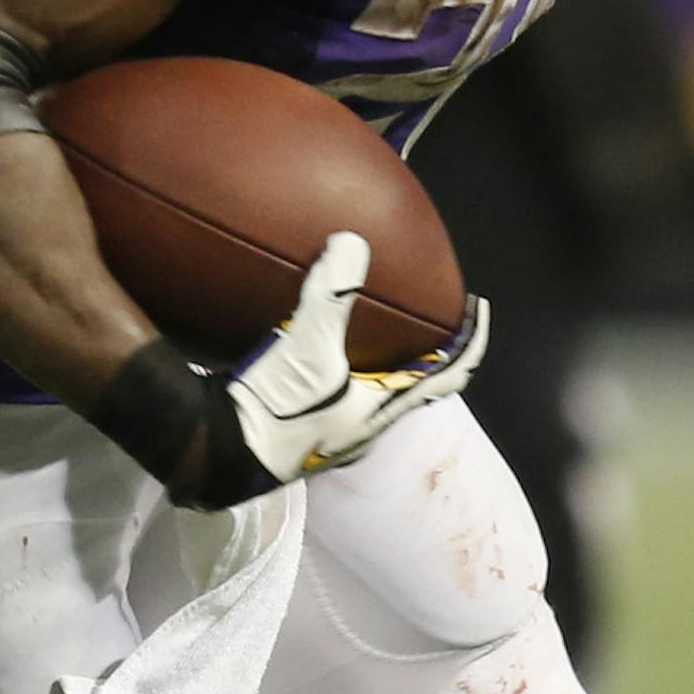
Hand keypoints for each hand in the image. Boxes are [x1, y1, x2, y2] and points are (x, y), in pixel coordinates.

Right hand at [94, 232, 490, 510]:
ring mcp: (334, 429)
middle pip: (416, 385)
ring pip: (378, 389)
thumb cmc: (272, 410)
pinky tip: (320, 336)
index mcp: (382, 411)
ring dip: (388, 357)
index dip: (471, 341)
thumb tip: (352, 241)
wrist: (213, 452)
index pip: (449, 375)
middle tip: (432, 312)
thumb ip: (330, 296)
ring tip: (382, 319)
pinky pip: (342, 387)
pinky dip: (348, 359)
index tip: (480, 309)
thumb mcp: (305, 348)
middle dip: (430, 351)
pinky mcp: (303, 425)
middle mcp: (366, 425)